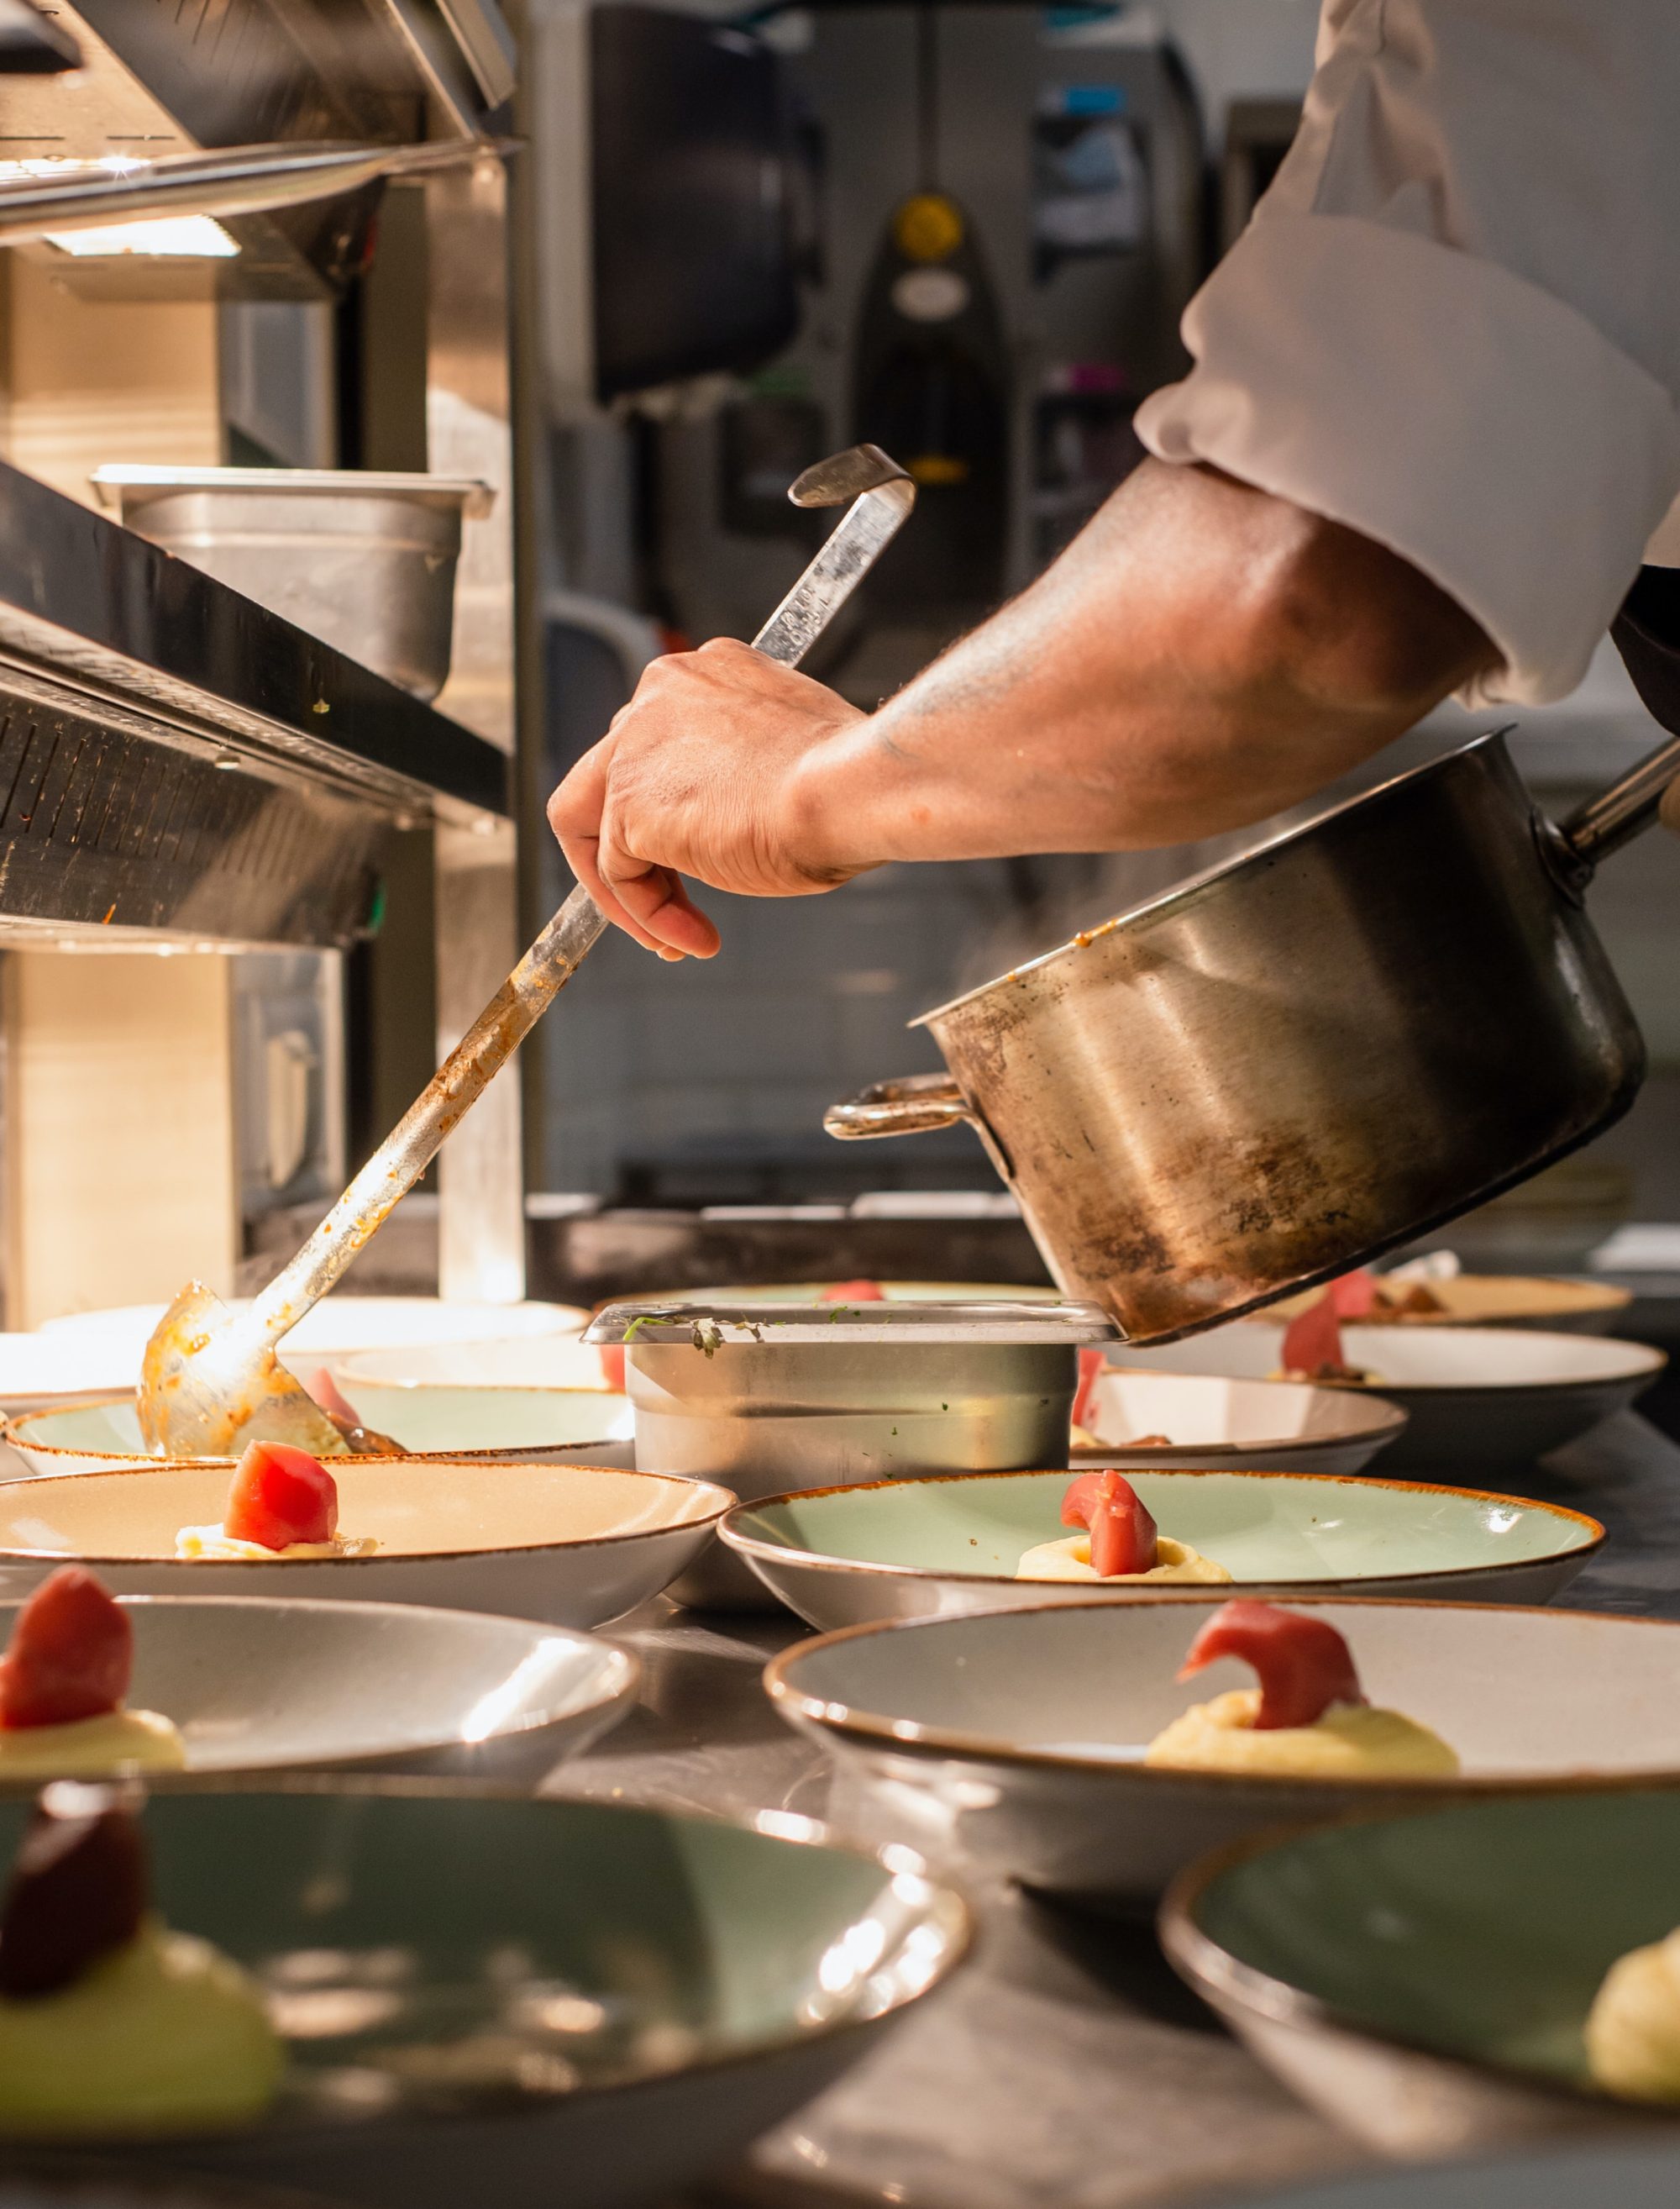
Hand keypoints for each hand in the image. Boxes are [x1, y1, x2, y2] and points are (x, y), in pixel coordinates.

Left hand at [548, 637, 868, 955]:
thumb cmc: (846, 783)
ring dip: (633, 896)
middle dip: (638, 854)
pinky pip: (618, 875)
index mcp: (702, 677)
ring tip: (675, 939)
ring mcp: (635, 747)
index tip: (695, 853)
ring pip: (597, 830)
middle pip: (608, 781)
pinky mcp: (628, 803)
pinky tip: (693, 936)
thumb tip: (734, 818)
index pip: (656, 744)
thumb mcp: (791, 761)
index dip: (671, 808)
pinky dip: (648, 916)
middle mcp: (657, 697)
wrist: (851, 791)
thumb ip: (745, 773)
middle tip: (673, 903)